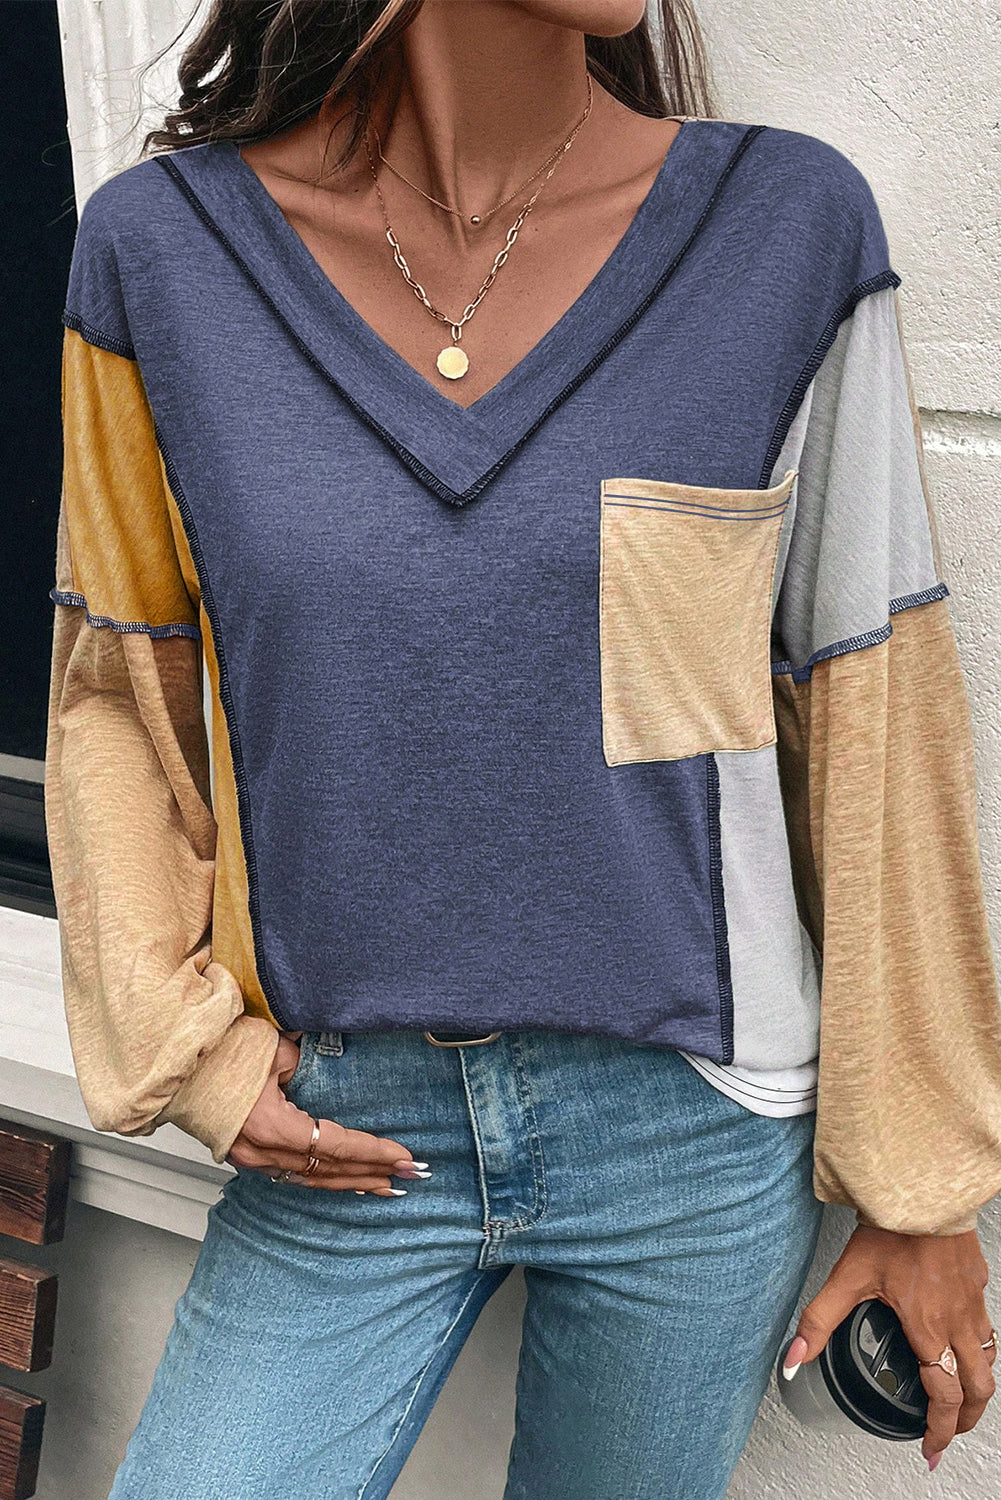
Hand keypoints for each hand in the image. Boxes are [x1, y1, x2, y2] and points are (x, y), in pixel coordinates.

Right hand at [225, 1034, 424, 1193]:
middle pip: (329, 1171)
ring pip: (312, 1180)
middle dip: (373, 1172)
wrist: (180, 1065)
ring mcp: (254, 1161)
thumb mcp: (275, 1051)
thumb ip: (307, 1066)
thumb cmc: (224, 1052)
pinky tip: (345, 1182)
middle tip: (410, 1175)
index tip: (405, 1156)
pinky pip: (295, 1176)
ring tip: (386, 1186)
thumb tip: (331, 1070)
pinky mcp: (248, 1158)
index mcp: (274, 1127)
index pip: (337, 1146)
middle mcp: (265, 1152)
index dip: (373, 1152)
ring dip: (352, 1182)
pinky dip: (324, 1180)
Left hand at [782, 1224, 995, 1468]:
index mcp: (928, 1329)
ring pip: (989, 1359)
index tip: (930, 1448)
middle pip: (979, 1388)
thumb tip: (795, 1357)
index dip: (940, 1430)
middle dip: (967, 1419)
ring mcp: (973, 1302)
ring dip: (977, 1386)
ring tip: (961, 1398)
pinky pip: (988, 1327)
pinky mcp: (977, 1281)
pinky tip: (962, 1342)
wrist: (920, 1190)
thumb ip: (818, 1321)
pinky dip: (980, 1349)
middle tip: (950, 1433)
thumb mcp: (846, 1279)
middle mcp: (958, 1321)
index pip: (945, 1397)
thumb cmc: (889, 1229)